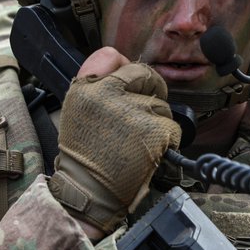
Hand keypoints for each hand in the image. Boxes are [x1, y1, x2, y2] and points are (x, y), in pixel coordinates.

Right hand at [48, 47, 181, 232]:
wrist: (88, 193)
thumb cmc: (84, 157)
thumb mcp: (76, 111)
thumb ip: (97, 85)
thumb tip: (125, 64)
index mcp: (85, 89)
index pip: (111, 56)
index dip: (125, 66)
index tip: (130, 78)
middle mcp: (108, 95)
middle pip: (144, 74)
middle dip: (151, 89)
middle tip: (144, 111)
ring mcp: (134, 112)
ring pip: (161, 103)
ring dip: (157, 119)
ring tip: (137, 140)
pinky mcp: (155, 130)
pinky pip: (173, 126)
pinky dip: (167, 140)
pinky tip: (149, 152)